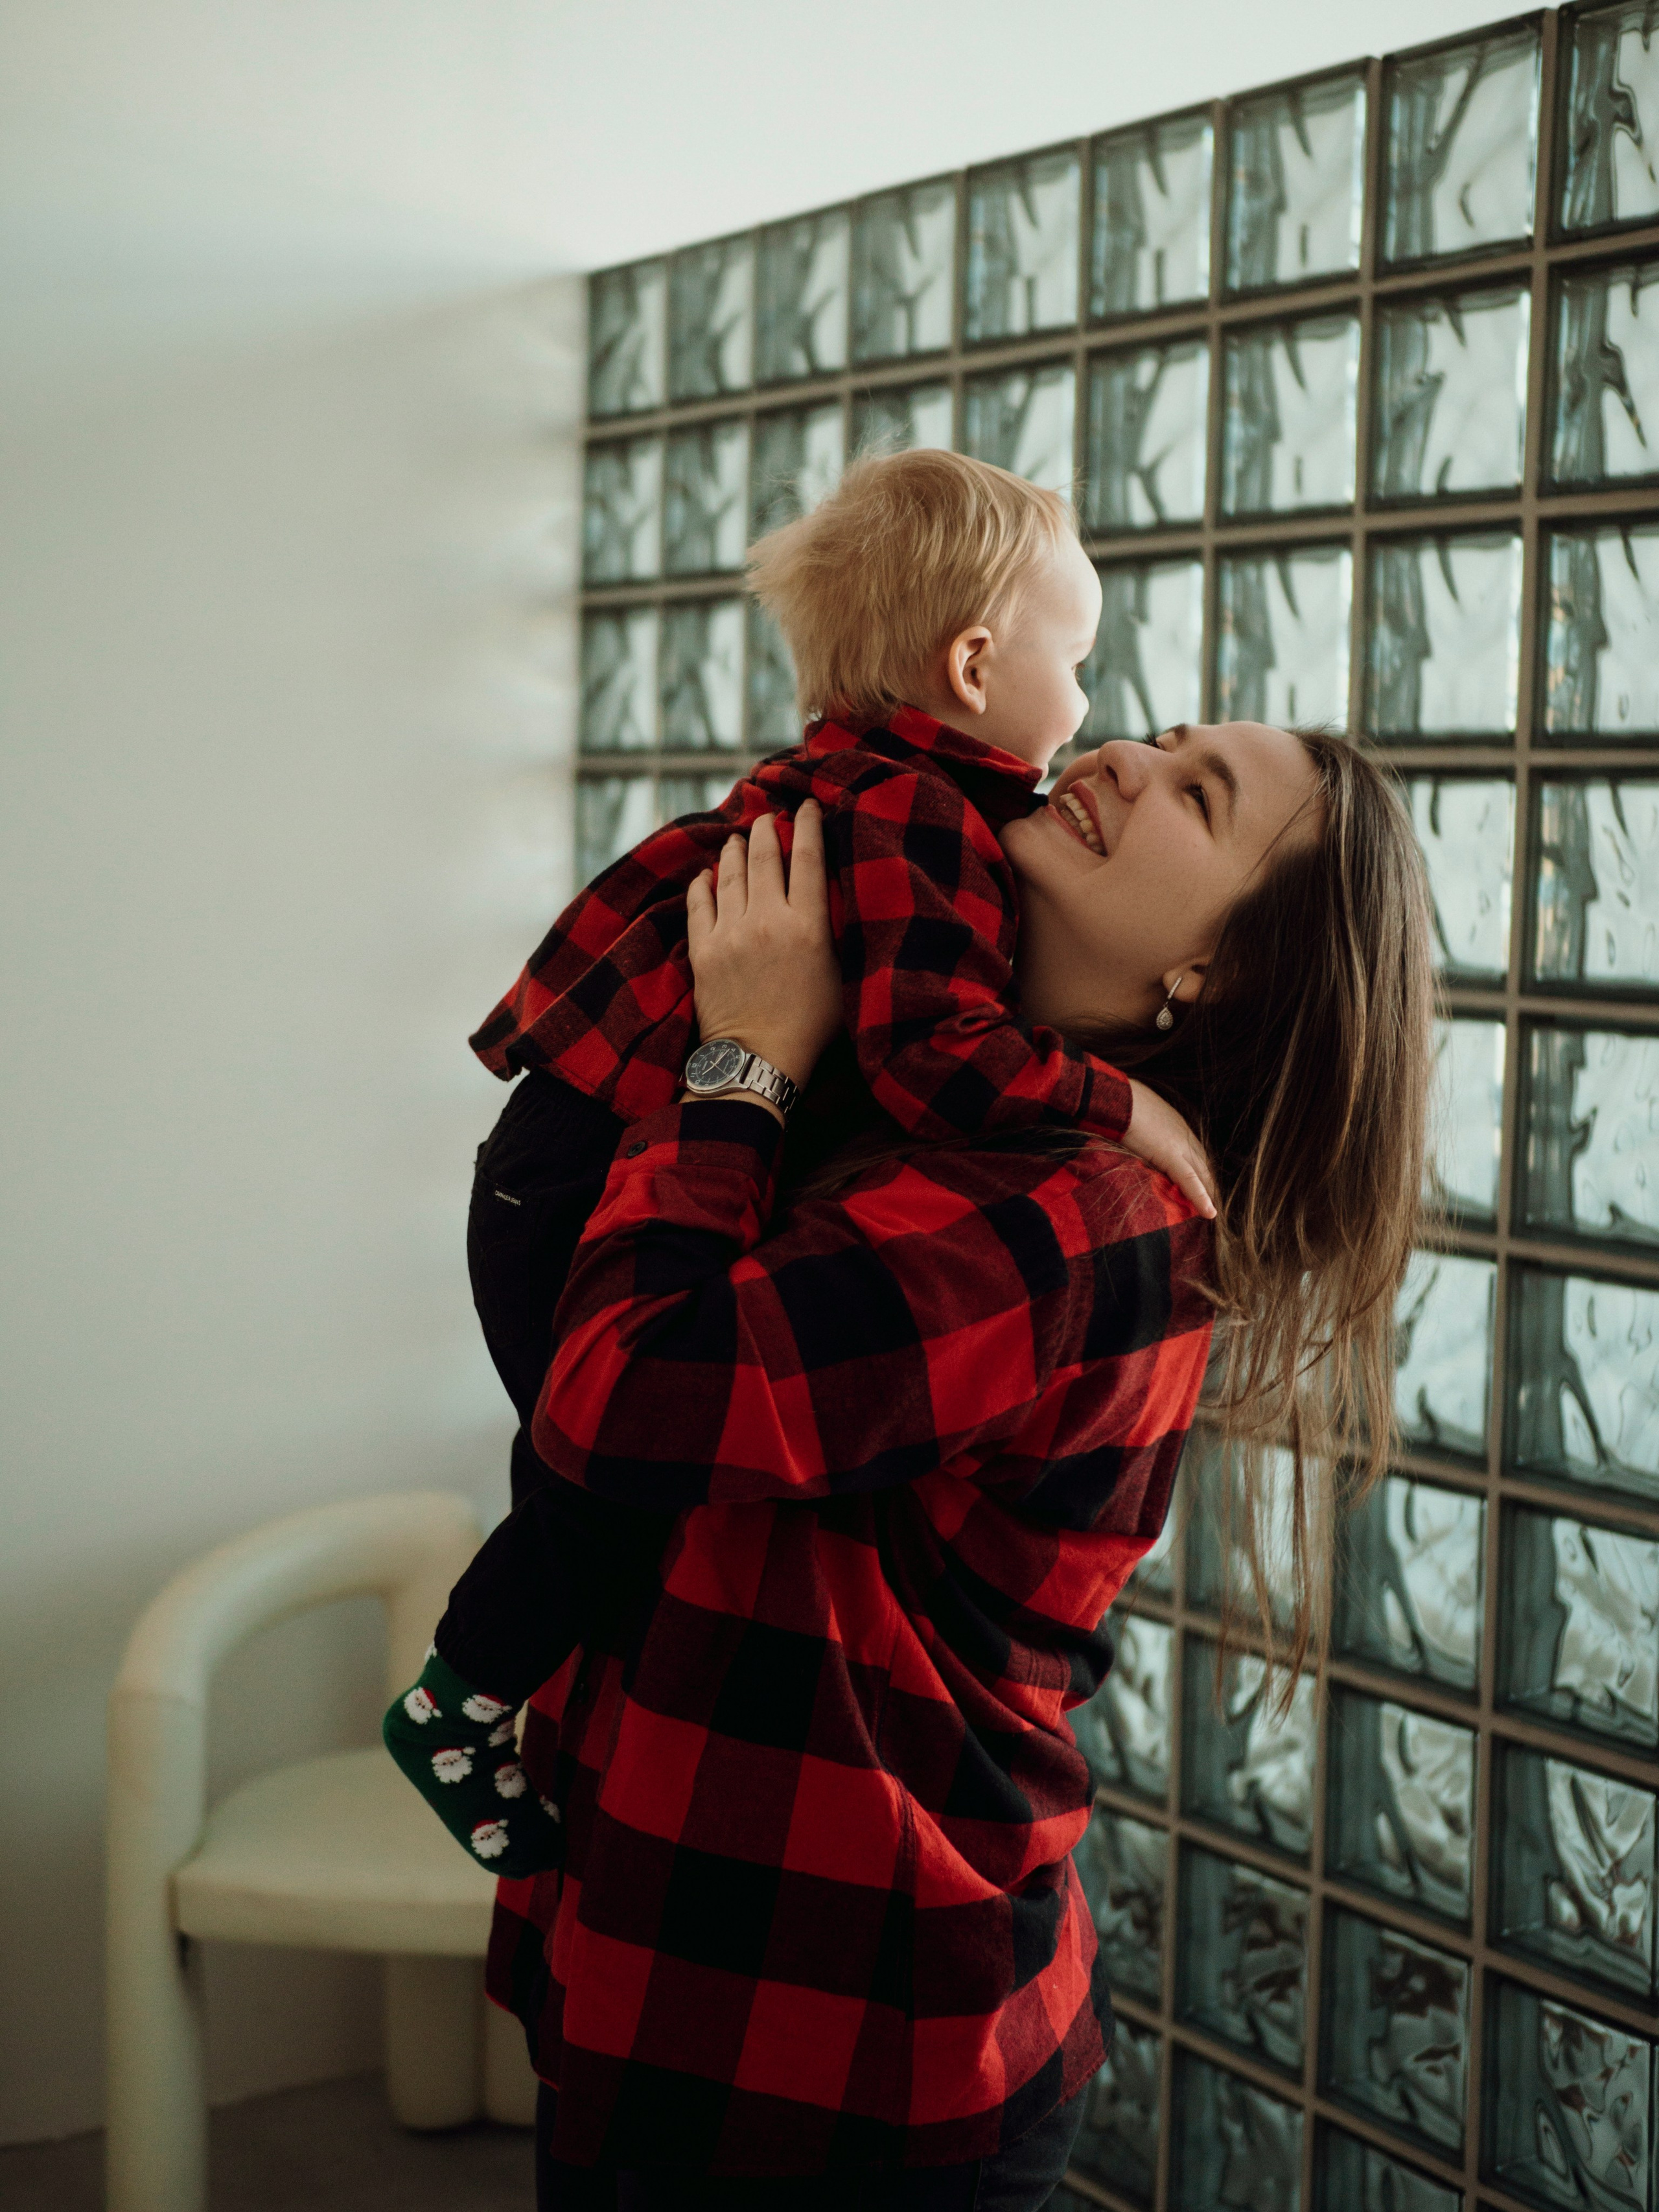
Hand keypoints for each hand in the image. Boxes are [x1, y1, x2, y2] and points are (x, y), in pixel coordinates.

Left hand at [685, 801, 841, 1095]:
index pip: (808, 858)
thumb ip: (835, 932)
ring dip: (733, 849)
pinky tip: (706, 875)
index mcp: (807, 925)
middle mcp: (767, 920)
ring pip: (729, 873)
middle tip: (767, 817)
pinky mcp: (703, 949)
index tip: (805, 804)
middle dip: (766, 829)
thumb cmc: (811, 1025)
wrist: (759, 1059)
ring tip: (736, 838)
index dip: (807, 824)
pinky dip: (703, 883)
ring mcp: (730, 932)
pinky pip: (699, 902)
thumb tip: (830, 897)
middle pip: (764, 856)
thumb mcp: (840, 975)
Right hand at [1122, 1079, 1216, 1219]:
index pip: (1194, 1152)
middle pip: (1203, 1164)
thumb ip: (1143, 1132)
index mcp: (1176, 1124)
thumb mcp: (1136, 1117)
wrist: (1114, 1098)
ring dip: (1208, 1193)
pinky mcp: (1171, 1155)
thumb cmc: (1118, 1104)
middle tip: (1214, 1203)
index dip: (1199, 1169)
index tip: (1201, 1183)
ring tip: (1211, 1212)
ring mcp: (1180, 1144)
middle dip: (1209, 1184)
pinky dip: (1200, 1197)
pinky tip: (1209, 1213)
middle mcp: (1184, 1134)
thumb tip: (1135, 1139)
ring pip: (1201, 1174)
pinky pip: (1190, 1180)